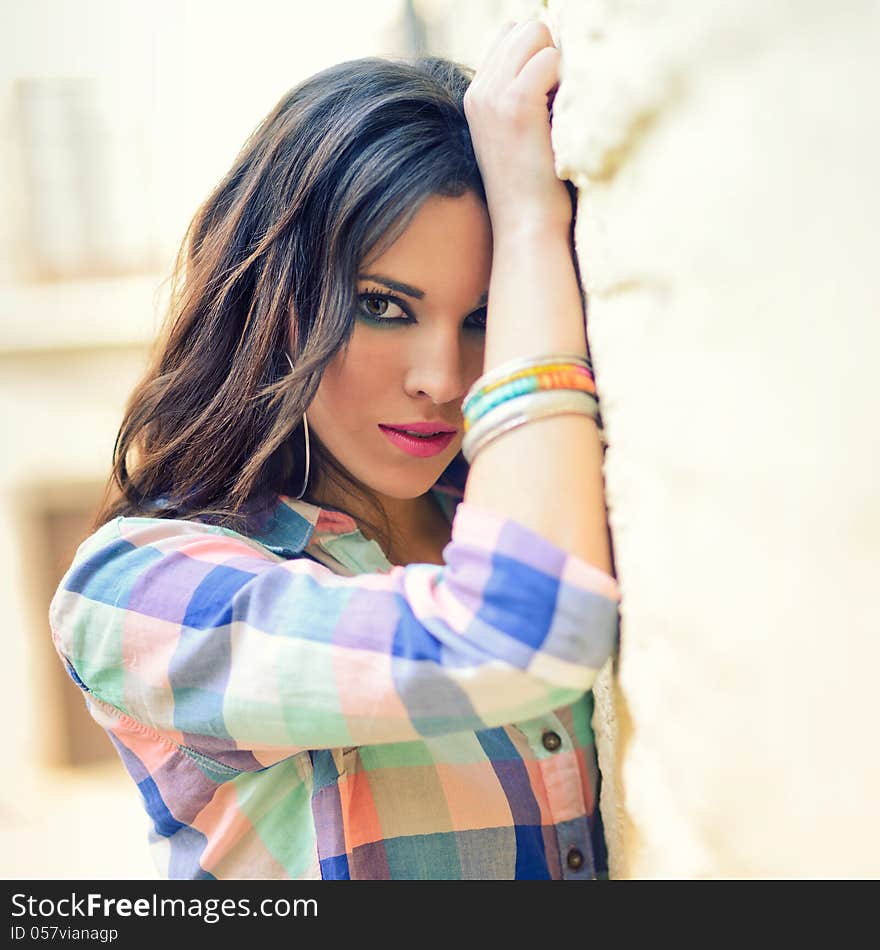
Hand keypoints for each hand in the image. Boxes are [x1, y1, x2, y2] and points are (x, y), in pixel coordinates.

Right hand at [463, 19, 571, 237]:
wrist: (526, 227)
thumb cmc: (535, 189)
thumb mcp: (520, 136)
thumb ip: (525, 96)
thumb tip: (552, 57)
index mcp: (477, 96)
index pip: (510, 37)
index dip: (540, 57)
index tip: (551, 100)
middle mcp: (480, 91)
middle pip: (526, 28)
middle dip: (552, 55)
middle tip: (559, 105)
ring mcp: (493, 96)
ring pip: (537, 34)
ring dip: (560, 66)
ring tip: (560, 111)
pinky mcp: (515, 105)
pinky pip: (551, 58)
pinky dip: (567, 81)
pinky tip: (563, 117)